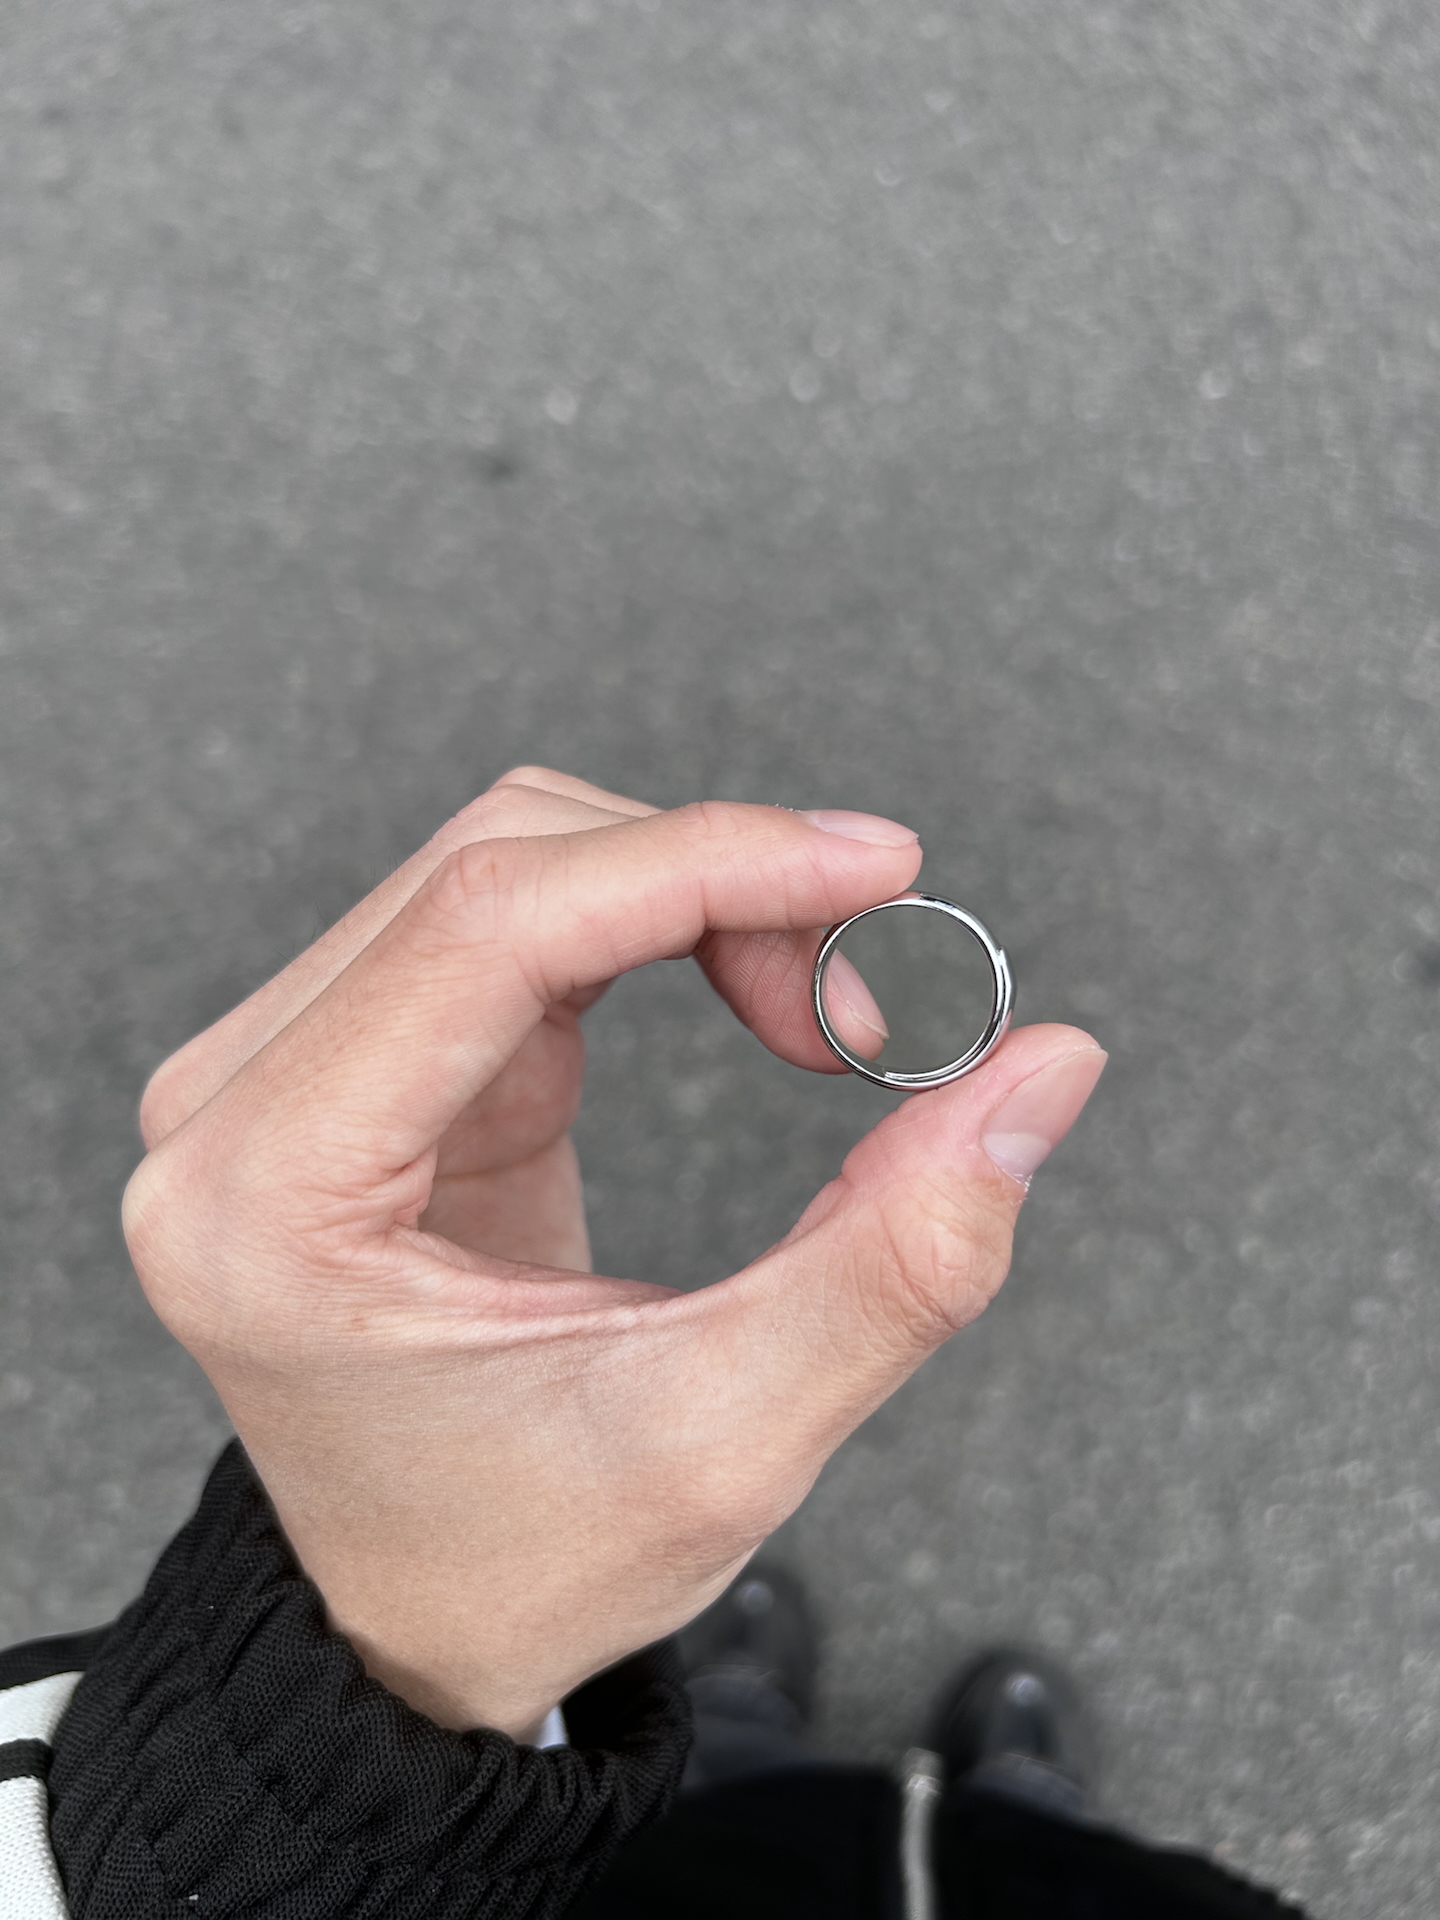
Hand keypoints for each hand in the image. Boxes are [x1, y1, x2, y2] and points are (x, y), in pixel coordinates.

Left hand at [123, 768, 1104, 1738]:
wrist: (413, 1617)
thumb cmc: (521, 1560)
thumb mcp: (725, 1442)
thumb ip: (895, 1262)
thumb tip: (1044, 1069)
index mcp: (274, 1200)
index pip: (490, 927)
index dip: (707, 866)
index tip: (881, 873)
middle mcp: (244, 1106)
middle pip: (505, 863)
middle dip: (723, 891)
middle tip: (873, 1014)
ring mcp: (292, 1067)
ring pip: (519, 862)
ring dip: (701, 900)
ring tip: (826, 1026)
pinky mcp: (365, 1054)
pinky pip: (525, 913)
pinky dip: (667, 924)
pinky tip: (755, 1003)